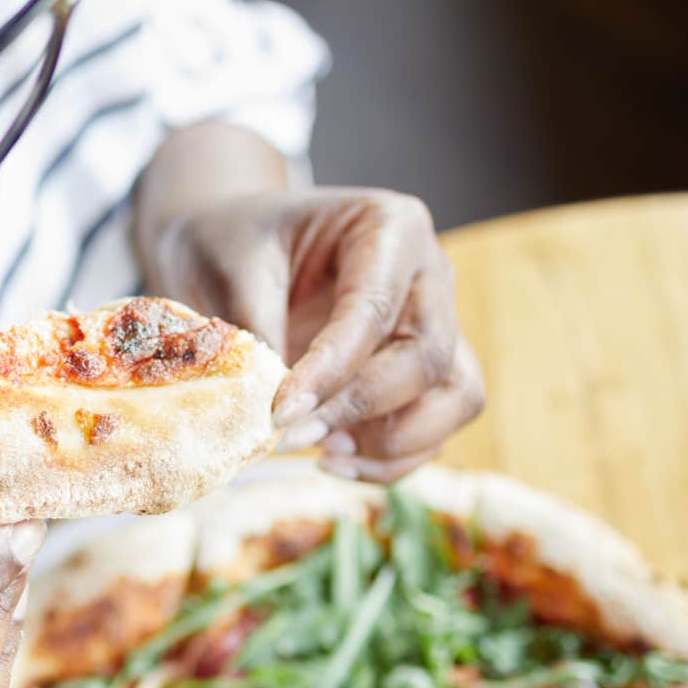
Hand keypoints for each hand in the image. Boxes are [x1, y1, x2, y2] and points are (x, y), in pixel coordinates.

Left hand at [144, 186, 483, 481]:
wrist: (230, 247)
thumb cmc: (234, 243)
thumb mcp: (232, 270)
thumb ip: (257, 334)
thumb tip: (273, 411)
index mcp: (390, 227)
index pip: (374, 311)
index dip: (332, 370)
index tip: (281, 413)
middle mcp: (428, 276)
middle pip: (430, 358)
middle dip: (362, 410)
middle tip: (290, 437)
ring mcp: (436, 325)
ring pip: (456, 398)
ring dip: (393, 441)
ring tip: (320, 452)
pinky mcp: (425, 373)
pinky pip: (435, 428)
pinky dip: (391, 458)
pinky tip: (331, 460)